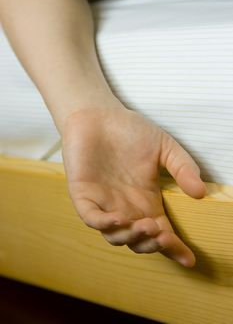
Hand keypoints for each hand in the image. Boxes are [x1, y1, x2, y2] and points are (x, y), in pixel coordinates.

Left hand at [62, 107, 205, 266]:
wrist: (99, 115)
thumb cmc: (130, 131)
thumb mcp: (164, 148)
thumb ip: (182, 168)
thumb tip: (201, 192)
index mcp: (146, 201)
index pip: (161, 232)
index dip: (174, 247)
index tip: (190, 258)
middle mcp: (126, 207)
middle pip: (138, 241)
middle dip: (151, 245)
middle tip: (162, 235)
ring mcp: (104, 203)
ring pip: (115, 236)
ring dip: (131, 237)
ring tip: (146, 226)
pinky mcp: (83, 195)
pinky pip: (91, 218)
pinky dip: (104, 224)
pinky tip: (119, 218)